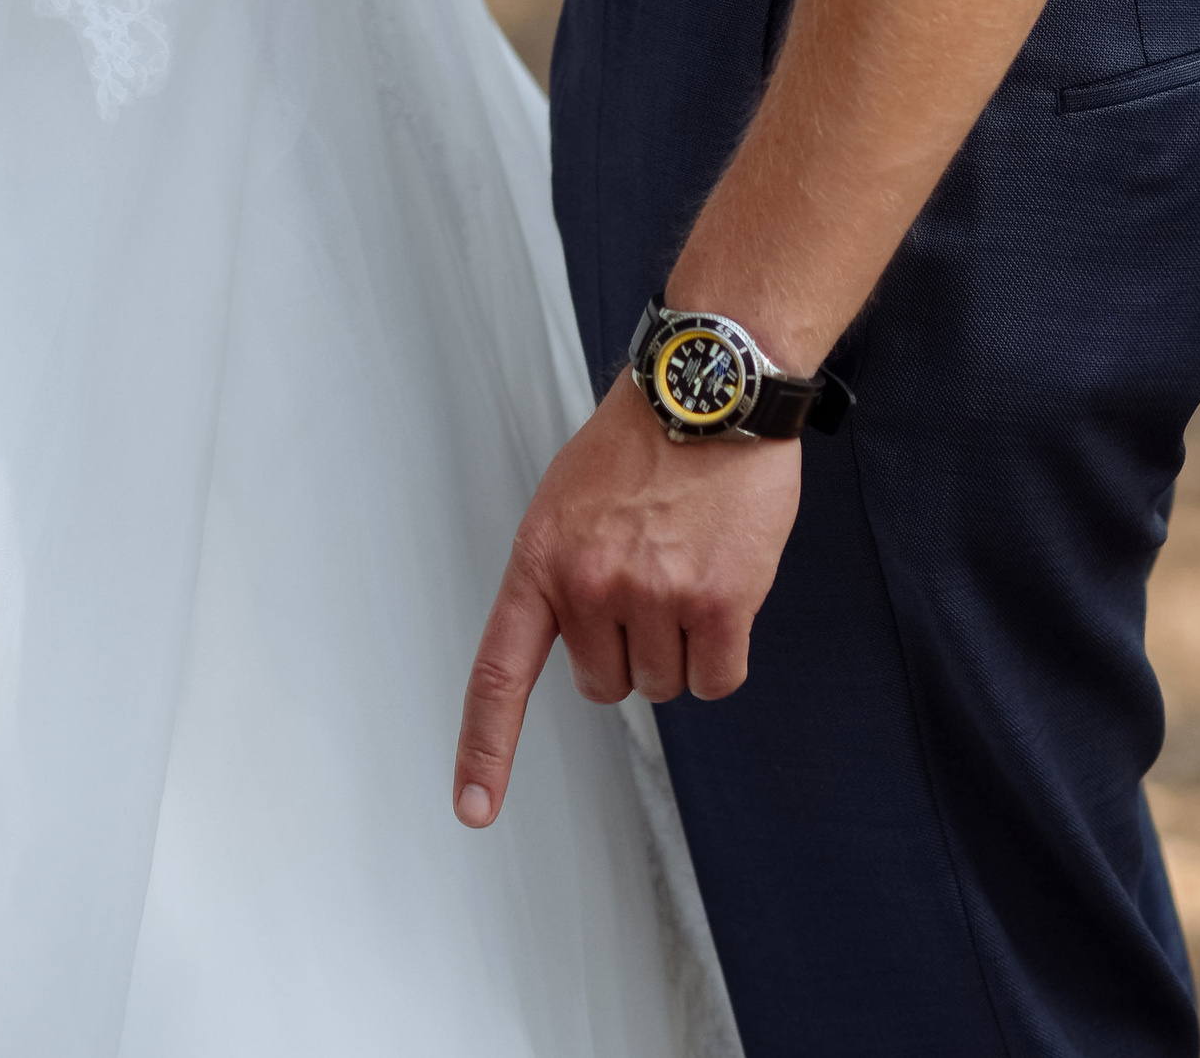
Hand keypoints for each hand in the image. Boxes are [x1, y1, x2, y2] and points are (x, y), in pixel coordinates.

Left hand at [451, 374, 801, 827]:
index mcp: (541, 557)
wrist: (713, 389)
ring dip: (680, 644)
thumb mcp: (569, 497)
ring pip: (663, 685)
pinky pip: (716, 680)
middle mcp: (590, 584)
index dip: (485, 749)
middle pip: (605, 685)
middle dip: (628, 647)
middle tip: (650, 577)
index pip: (499, 672)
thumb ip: (562, 571)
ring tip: (687, 566)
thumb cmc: (644, 438)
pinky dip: (723, 652)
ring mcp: (653, 596)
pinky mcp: (718, 604)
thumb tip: (579, 641)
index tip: (474, 810)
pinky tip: (725, 589)